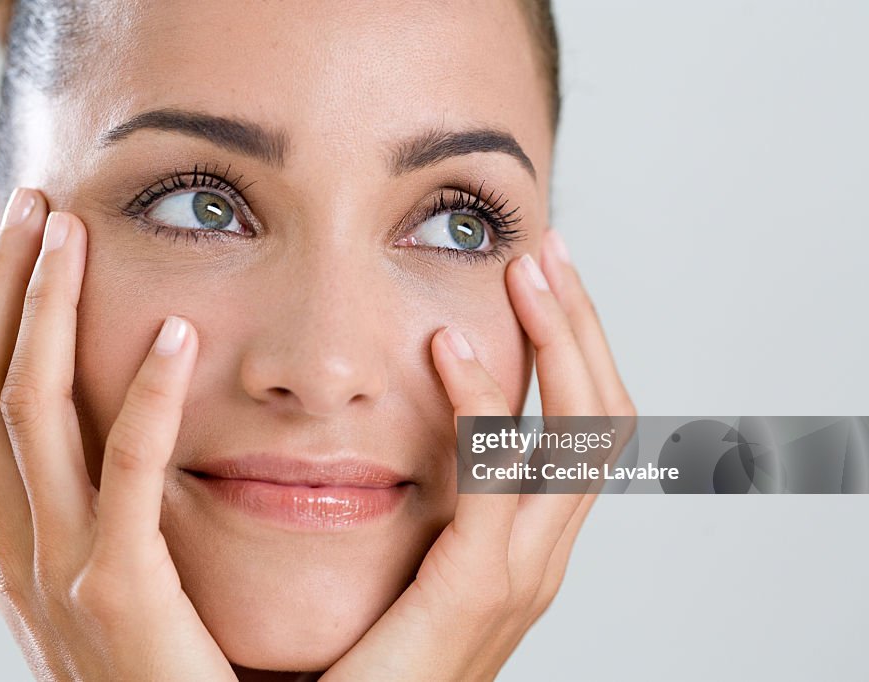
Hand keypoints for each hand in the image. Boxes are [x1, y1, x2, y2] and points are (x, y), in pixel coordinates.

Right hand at [0, 189, 235, 680]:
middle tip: (29, 204)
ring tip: (70, 232)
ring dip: (45, 311)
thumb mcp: (95, 575)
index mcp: (7, 535)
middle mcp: (12, 545)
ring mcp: (55, 569)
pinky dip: (147, 397)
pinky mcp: (120, 589)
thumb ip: (91, 503)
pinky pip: (127, 474)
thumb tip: (105, 419)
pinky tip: (176, 334)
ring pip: (28, 410)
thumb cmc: (148, 663)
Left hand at [323, 228, 634, 680]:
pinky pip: (499, 475)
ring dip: (558, 341)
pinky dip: (487, 401)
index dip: (574, 345)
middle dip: (581, 326)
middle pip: (603, 417)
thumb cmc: (362, 656)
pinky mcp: (478, 587)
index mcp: (528, 541)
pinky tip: (448, 346)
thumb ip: (425, 501)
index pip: (582, 425)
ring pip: (579, 434)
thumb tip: (402, 422)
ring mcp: (523, 573)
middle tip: (548, 251)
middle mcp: (542, 554)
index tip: (537, 275)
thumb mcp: (410, 561)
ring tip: (526, 269)